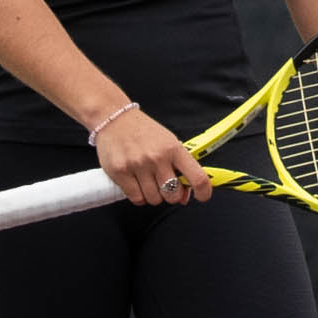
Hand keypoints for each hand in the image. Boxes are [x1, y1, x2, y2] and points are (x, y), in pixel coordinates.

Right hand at [92, 105, 209, 206]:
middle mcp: (157, 158)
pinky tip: (137, 184)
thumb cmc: (143, 132)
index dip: (204, 192)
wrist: (114, 118)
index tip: (202, 196)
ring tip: (147, 181)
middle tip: (165, 185)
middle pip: (173, 195)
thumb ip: (179, 168)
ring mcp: (138, 165)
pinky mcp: (120, 172)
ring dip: (153, 195)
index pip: (198, 177)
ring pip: (154, 199)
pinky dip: (139, 196)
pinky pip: (137, 198)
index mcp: (174, 149)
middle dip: (171, 195)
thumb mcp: (168, 142)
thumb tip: (184, 197)